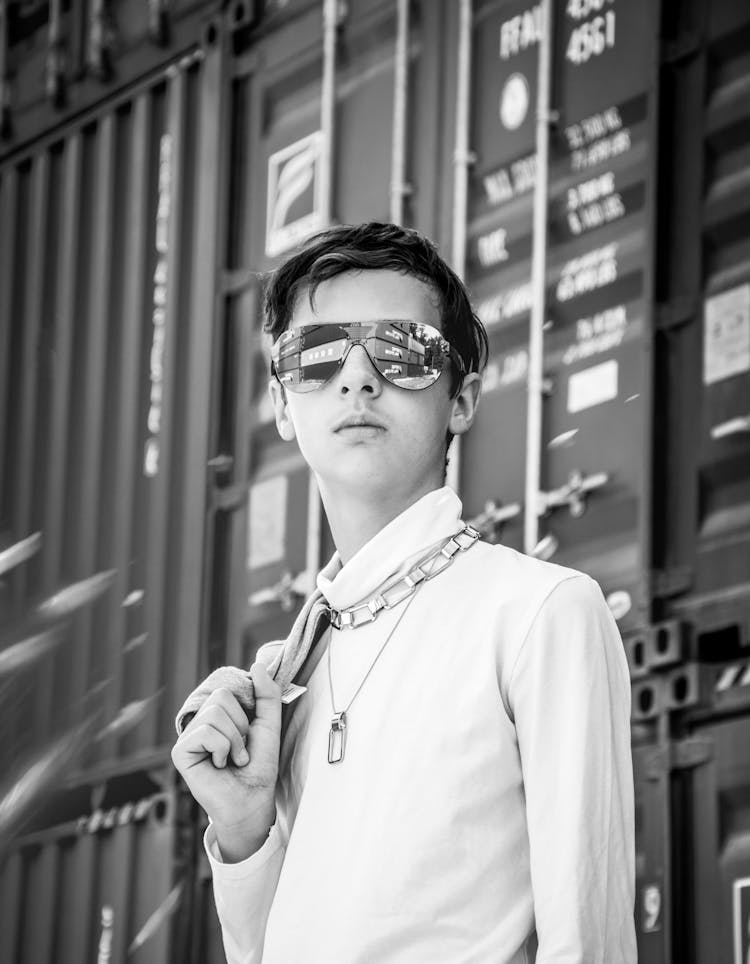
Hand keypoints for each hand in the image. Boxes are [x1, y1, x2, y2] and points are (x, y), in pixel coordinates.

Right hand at [171, 662, 281, 861]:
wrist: (253, 799)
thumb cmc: (260, 766)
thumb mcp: (269, 723)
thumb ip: (266, 694)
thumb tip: (256, 664)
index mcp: (219, 714)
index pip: (229, 688)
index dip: (246, 712)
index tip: (250, 733)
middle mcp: (201, 722)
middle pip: (221, 697)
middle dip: (240, 725)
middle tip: (240, 749)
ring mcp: (189, 736)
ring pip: (214, 713)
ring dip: (234, 740)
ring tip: (232, 758)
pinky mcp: (181, 752)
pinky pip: (206, 731)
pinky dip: (222, 748)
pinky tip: (219, 765)